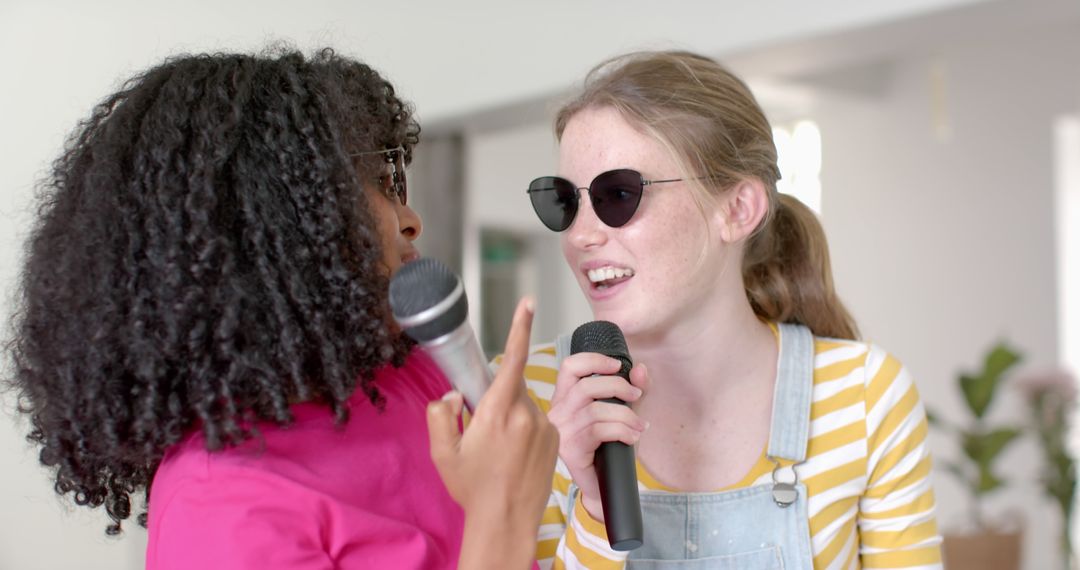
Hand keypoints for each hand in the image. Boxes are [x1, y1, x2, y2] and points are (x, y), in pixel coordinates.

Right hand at [427, 297, 558, 568]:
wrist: (507, 522)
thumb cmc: (474, 489)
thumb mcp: (443, 452)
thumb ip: (441, 415)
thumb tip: (453, 397)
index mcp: (498, 412)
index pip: (510, 360)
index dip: (520, 328)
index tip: (528, 303)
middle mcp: (526, 414)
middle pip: (511, 387)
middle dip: (496, 399)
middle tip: (482, 431)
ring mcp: (545, 427)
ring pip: (524, 405)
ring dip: (511, 418)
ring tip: (500, 452)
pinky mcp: (556, 439)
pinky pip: (537, 422)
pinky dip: (525, 431)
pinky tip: (515, 458)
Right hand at [546, 353, 648, 522]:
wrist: (603, 486)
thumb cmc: (610, 448)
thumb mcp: (625, 413)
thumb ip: (634, 390)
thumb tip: (640, 369)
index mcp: (565, 397)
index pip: (570, 367)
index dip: (594, 360)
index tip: (618, 365)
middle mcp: (557, 412)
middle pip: (585, 386)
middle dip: (618, 387)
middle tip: (637, 397)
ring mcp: (561, 432)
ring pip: (594, 410)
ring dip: (625, 415)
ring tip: (639, 425)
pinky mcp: (569, 450)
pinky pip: (598, 431)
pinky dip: (622, 430)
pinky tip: (632, 437)